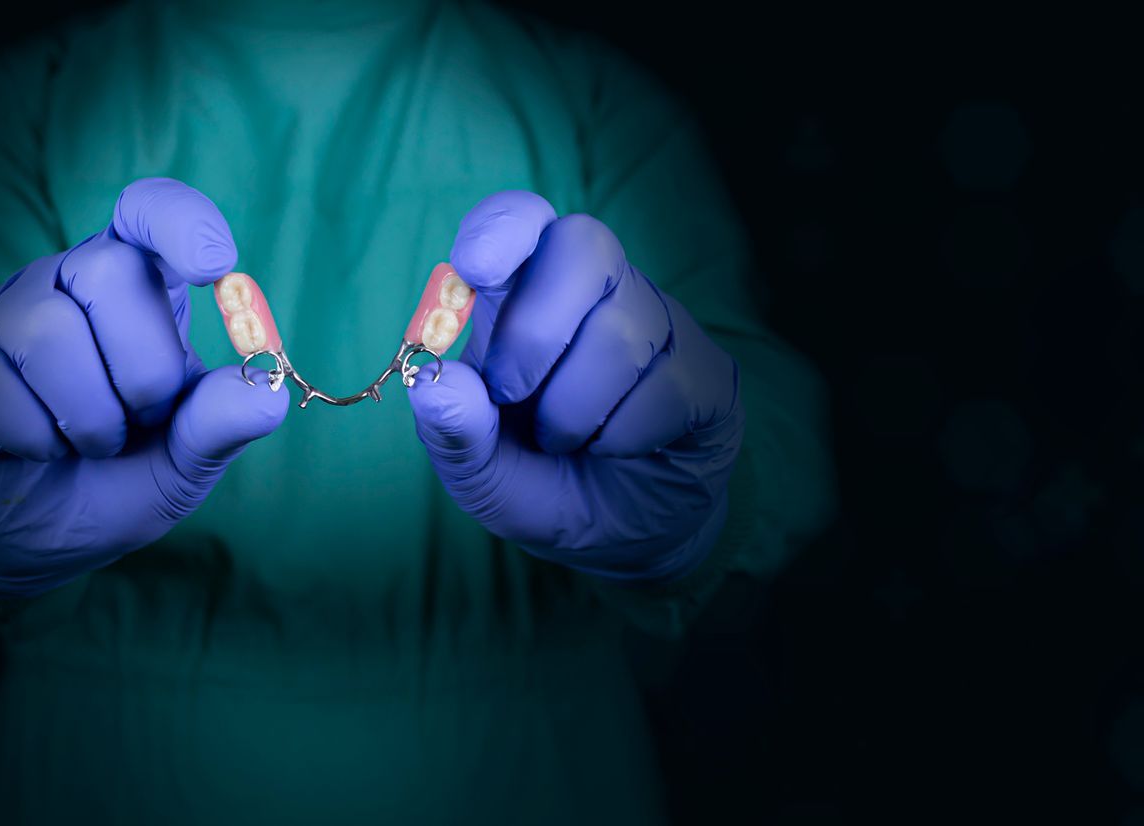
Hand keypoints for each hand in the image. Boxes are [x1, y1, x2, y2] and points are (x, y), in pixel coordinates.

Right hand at [0, 178, 288, 597]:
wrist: (25, 543)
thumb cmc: (110, 484)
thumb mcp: (181, 467)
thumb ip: (219, 427)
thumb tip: (268, 395)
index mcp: (134, 292)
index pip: (149, 213)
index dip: (180, 222)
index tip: (214, 264)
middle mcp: (65, 286)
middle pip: (107, 269)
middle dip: (143, 366)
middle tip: (140, 419)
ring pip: (47, 328)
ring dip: (87, 414)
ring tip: (87, 445)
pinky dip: (30, 436)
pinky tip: (32, 451)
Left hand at [406, 191, 743, 583]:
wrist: (623, 539)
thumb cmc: (546, 484)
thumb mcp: (481, 475)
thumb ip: (453, 433)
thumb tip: (435, 384)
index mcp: (529, 296)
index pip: (524, 221)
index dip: (502, 228)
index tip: (475, 267)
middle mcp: (600, 293)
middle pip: (583, 246)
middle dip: (535, 330)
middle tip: (512, 395)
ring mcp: (661, 326)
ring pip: (621, 330)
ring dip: (575, 409)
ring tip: (567, 442)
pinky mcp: (708, 372)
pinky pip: (667, 385)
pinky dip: (624, 436)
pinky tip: (619, 450)